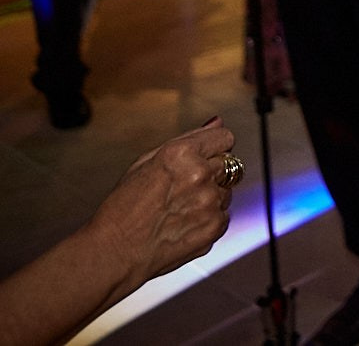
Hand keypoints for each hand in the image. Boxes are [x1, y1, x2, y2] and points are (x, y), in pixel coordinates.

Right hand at [89, 118, 237, 285]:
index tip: (205, 157)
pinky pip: (223, 214)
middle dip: (211, 172)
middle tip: (182, 189)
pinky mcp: (215, 226)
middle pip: (228, 163)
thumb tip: (217, 122)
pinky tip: (183, 224)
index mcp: (181, 154)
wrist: (114, 252)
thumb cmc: (123, 209)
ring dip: (210, 197)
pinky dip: (208, 219)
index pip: (224, 137)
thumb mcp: (146, 162)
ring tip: (178, 210)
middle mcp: (200, 175)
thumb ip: (187, 139)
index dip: (214, 147)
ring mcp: (210, 202)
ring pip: (226, 190)